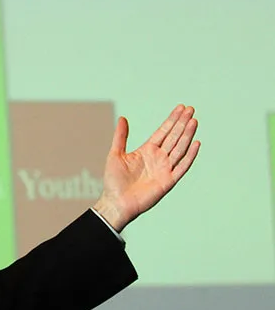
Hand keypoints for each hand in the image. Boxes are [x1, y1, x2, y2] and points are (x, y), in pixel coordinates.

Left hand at [93, 104, 199, 231]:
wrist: (116, 202)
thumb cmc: (114, 180)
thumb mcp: (115, 154)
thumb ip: (121, 136)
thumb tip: (122, 118)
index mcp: (147, 150)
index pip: (163, 132)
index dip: (172, 120)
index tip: (181, 108)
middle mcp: (158, 158)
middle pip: (173, 137)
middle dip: (182, 123)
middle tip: (191, 109)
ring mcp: (164, 169)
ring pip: (179, 148)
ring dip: (187, 135)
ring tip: (194, 121)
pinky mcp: (168, 181)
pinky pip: (182, 167)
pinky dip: (189, 156)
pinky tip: (195, 143)